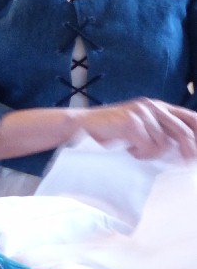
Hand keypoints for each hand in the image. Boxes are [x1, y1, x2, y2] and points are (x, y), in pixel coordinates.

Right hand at [75, 98, 196, 159]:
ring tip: (136, 151)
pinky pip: (148, 147)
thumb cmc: (113, 132)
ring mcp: (141, 113)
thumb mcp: (142, 129)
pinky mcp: (131, 122)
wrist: (82, 126)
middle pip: (183, 132)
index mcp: (159, 107)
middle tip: (187, 163)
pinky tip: (129, 149)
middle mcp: (152, 106)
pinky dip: (140, 154)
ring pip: (164, 144)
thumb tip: (188, 150)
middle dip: (189, 151)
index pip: (191, 118)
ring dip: (151, 153)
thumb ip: (162, 132)